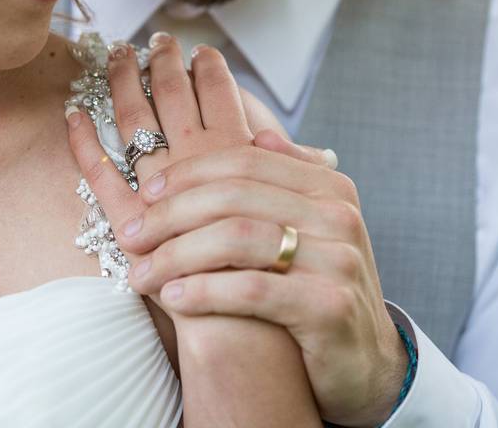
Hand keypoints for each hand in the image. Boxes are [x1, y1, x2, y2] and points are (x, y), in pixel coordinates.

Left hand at [67, 34, 405, 425]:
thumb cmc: (320, 291)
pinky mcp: (330, 306)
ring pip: (237, 238)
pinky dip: (205, 291)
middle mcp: (337, 215)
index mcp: (328, 186)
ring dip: (177, 255)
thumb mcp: (311, 229)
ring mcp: (338, 259)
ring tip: (141, 273)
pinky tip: (173, 298)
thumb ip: (285, 183)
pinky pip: (253, 290)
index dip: (188, 172)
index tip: (146, 192)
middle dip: (171, 214)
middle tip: (131, 234)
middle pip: (234, 195)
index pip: (244, 160)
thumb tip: (256, 135)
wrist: (367, 363)